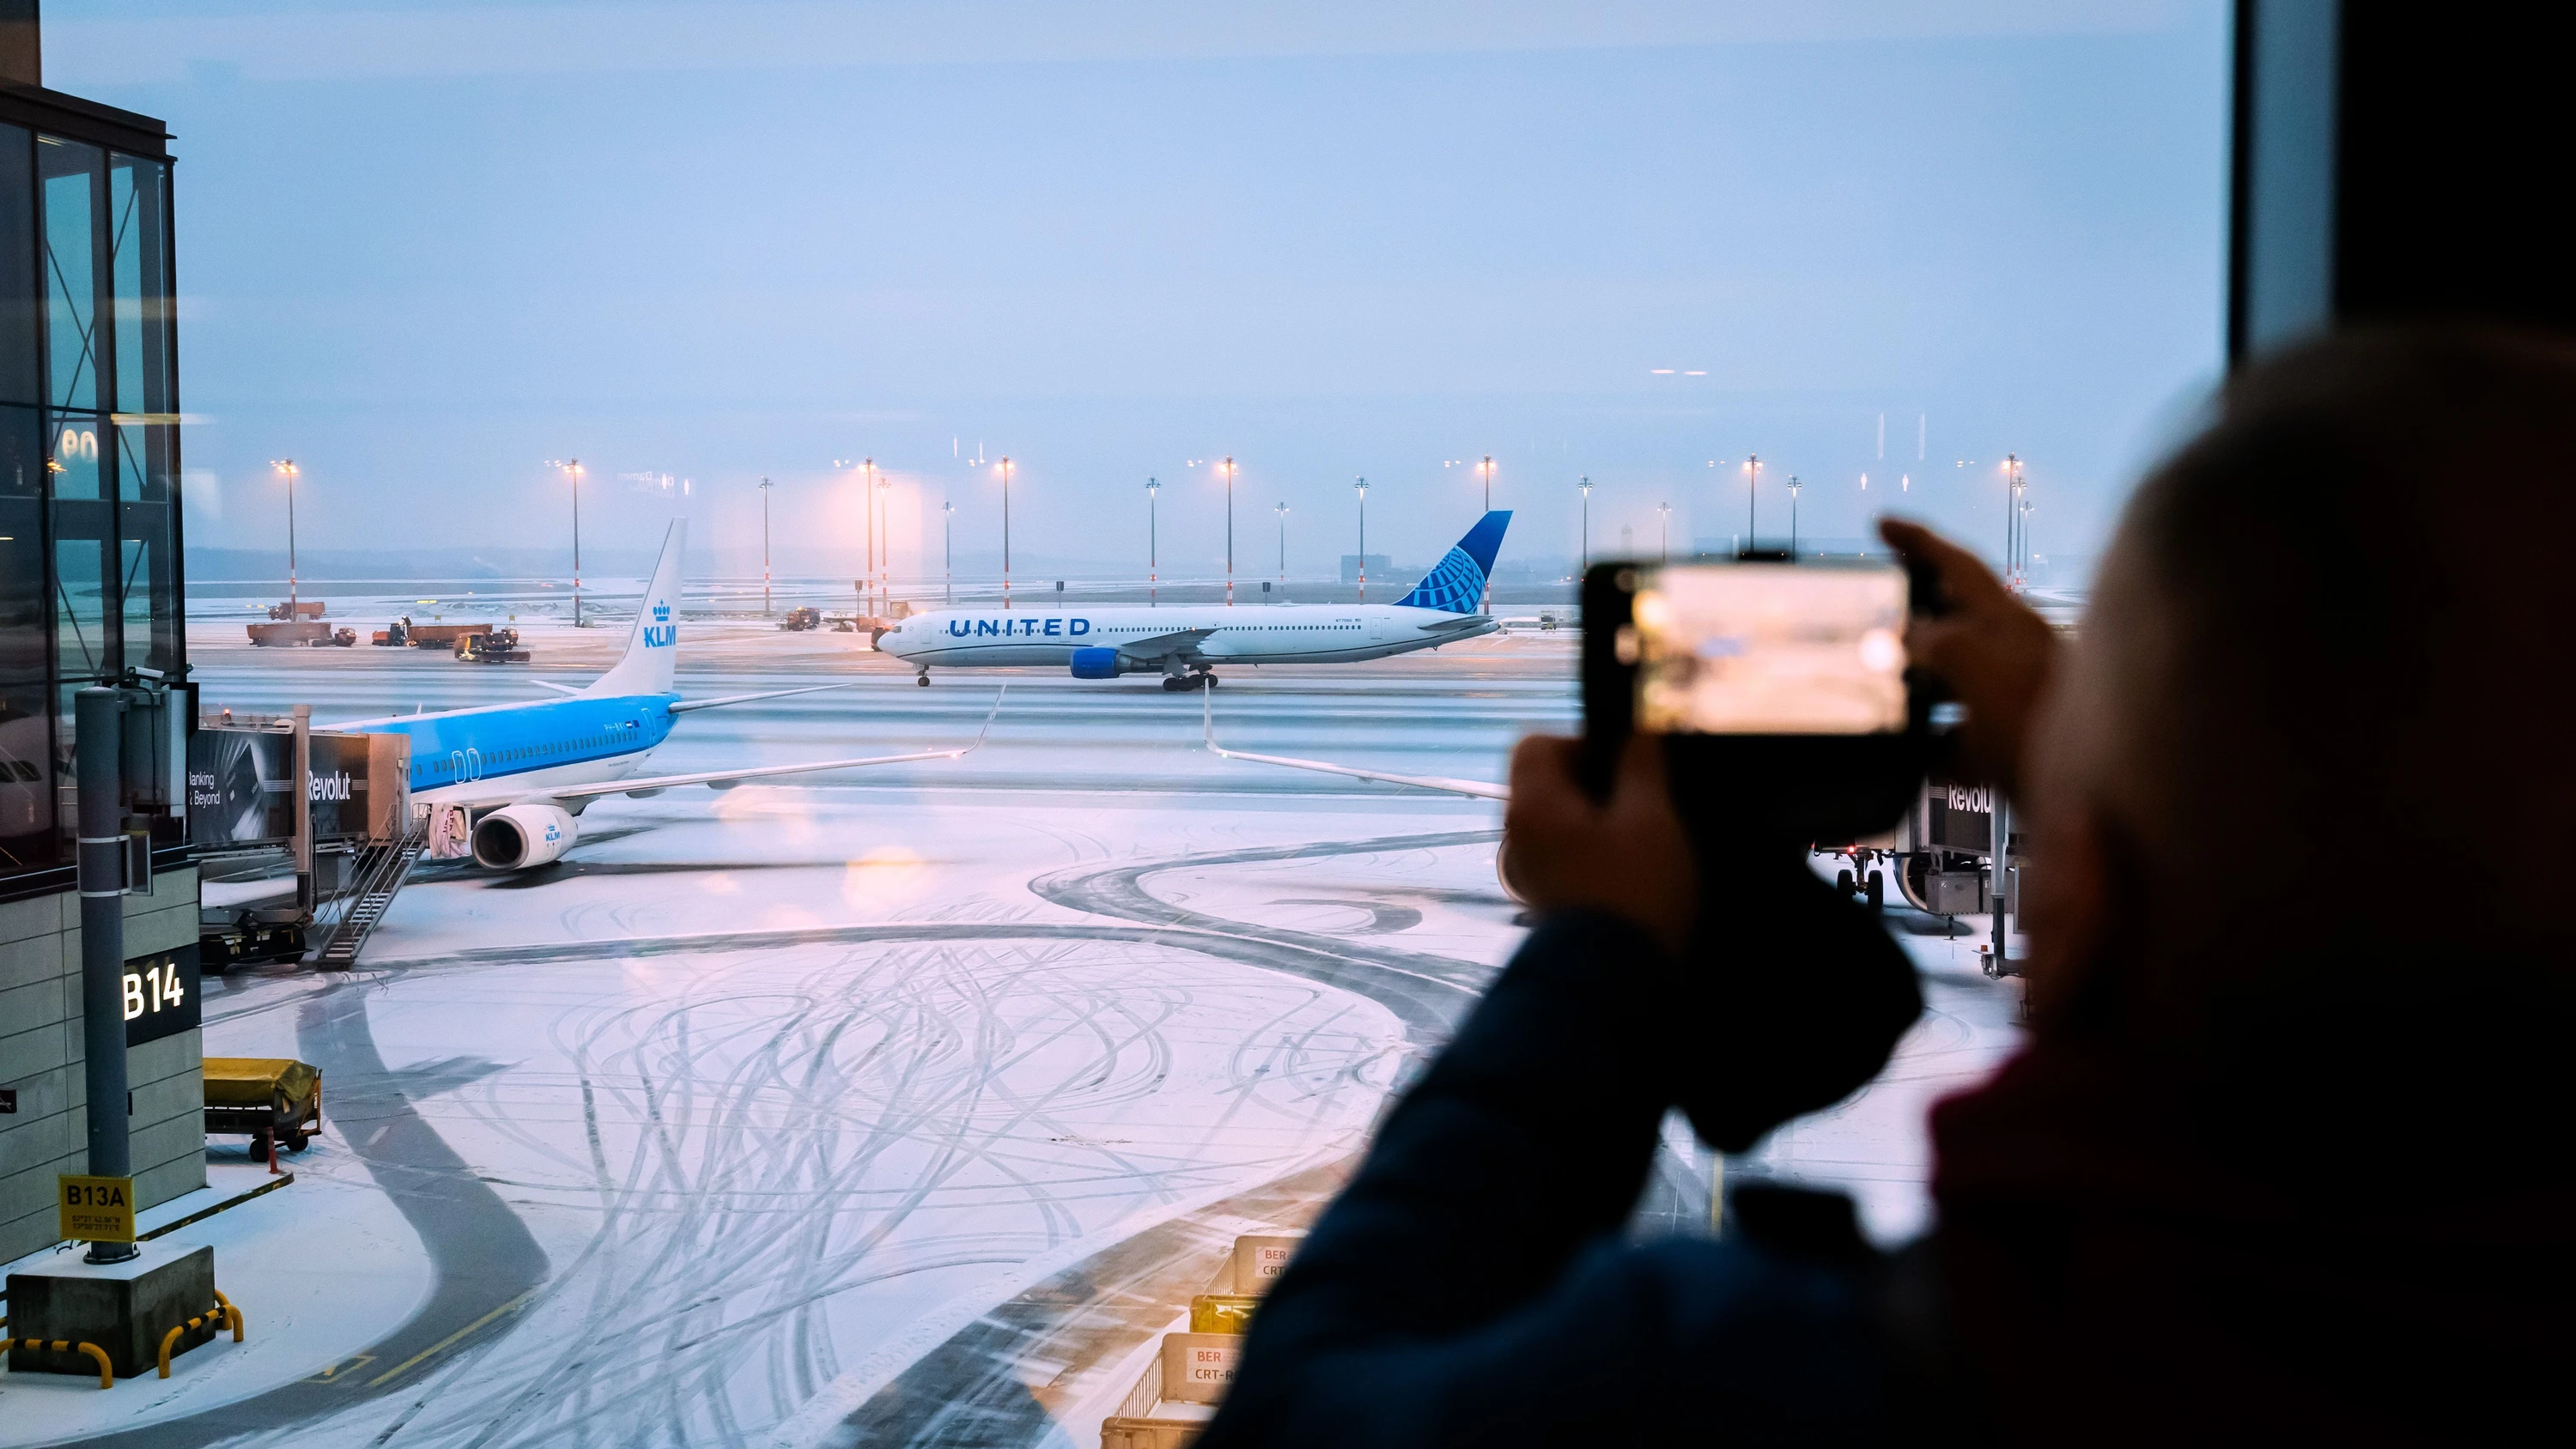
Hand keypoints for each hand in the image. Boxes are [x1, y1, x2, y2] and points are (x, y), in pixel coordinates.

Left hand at [1501, 734, 1696, 953]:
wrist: (1617, 983)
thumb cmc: (1634, 893)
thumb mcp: (1652, 819)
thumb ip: (1642, 768)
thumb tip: (1637, 735)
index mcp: (1532, 806)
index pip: (1535, 745)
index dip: (1580, 742)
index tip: (1623, 763)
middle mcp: (1517, 837)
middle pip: (1546, 785)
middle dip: (1593, 784)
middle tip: (1640, 801)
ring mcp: (1528, 872)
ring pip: (1557, 823)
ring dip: (1596, 821)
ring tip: (1642, 839)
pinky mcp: (1547, 901)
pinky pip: (1564, 857)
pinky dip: (1592, 853)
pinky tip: (1631, 871)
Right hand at [1879, 517, 2059, 793]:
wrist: (2104, 799)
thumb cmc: (2043, 723)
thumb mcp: (1977, 669)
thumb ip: (1938, 643)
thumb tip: (1907, 635)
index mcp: (2008, 620)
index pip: (1958, 564)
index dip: (1917, 539)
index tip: (1880, 523)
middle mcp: (2016, 652)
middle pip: (1956, 617)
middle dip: (1914, 609)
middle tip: (1875, 608)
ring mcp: (2016, 698)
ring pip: (1956, 678)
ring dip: (1919, 680)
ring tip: (1882, 688)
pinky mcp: (2016, 745)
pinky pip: (1964, 738)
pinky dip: (1938, 747)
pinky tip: (1920, 762)